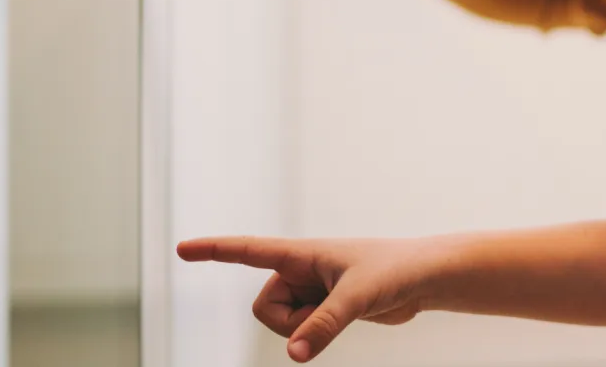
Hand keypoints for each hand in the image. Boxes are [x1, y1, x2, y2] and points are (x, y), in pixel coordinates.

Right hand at [177, 236, 434, 362]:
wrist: (424, 279)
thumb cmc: (395, 271)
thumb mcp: (358, 297)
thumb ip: (324, 325)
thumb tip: (293, 355)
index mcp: (301, 252)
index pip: (247, 251)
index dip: (213, 251)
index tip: (181, 250)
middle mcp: (299, 270)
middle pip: (263, 309)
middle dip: (288, 322)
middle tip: (331, 307)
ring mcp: (310, 291)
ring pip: (282, 325)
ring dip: (307, 328)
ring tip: (345, 308)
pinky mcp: (322, 309)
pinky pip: (301, 332)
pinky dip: (317, 333)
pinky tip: (349, 312)